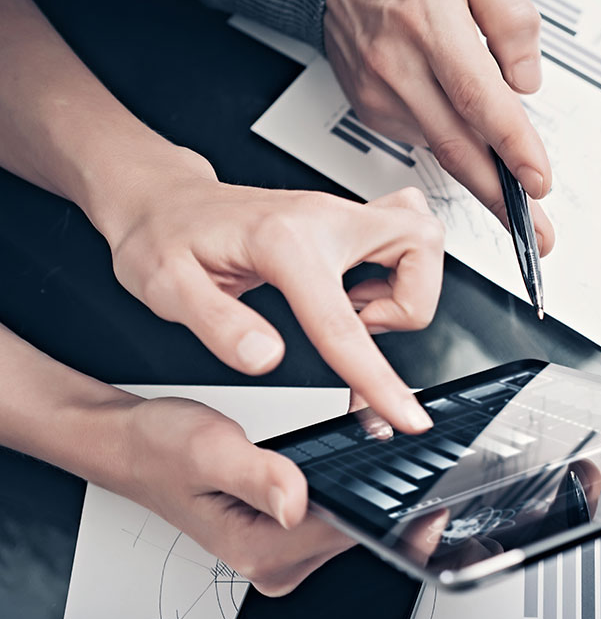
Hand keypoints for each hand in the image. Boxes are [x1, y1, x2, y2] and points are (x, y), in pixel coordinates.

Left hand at [104, 161, 443, 433]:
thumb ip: (219, 326)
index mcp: (280, 243)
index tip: (405, 416)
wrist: (161, 201)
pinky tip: (349, 293)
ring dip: (403, 288)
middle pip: (420, 245)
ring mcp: (336, 214)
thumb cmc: (164, 238)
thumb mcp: (167, 289)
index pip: (342, 322)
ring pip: (419, 237)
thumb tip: (266, 359)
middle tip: (360, 327)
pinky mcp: (341, 219)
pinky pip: (401, 237)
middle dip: (409, 303)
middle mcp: (321, 217)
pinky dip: (395, 272)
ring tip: (348, 311)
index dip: (379, 378)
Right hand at [122, 395, 354, 595]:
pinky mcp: (284, 537)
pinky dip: (335, 482)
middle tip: (358, 431)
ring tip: (335, 439)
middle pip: (353, 527)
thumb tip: (298, 502)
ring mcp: (280, 554)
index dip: (367, 488)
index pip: (344, 531)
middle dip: (362, 479)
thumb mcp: (210, 451)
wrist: (135, 447)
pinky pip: (329, 512)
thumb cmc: (160, 450)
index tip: (375, 449)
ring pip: (346, 519)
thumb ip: (259, 477)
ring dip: (350, 479)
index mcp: (257, 551)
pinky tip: (323, 456)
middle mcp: (272, 563)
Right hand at [324, 0, 554, 253]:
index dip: (511, 145)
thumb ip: (512, 19)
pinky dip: (452, 139)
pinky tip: (458, 118)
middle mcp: (399, 67)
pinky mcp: (372, 112)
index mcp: (429, 23)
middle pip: (458, 147)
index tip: (537, 181)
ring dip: (484, 173)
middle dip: (502, 199)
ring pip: (444, 149)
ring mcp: (381, 95)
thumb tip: (526, 82)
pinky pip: (425, 138)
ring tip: (514, 183)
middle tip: (538, 235)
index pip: (477, 97)